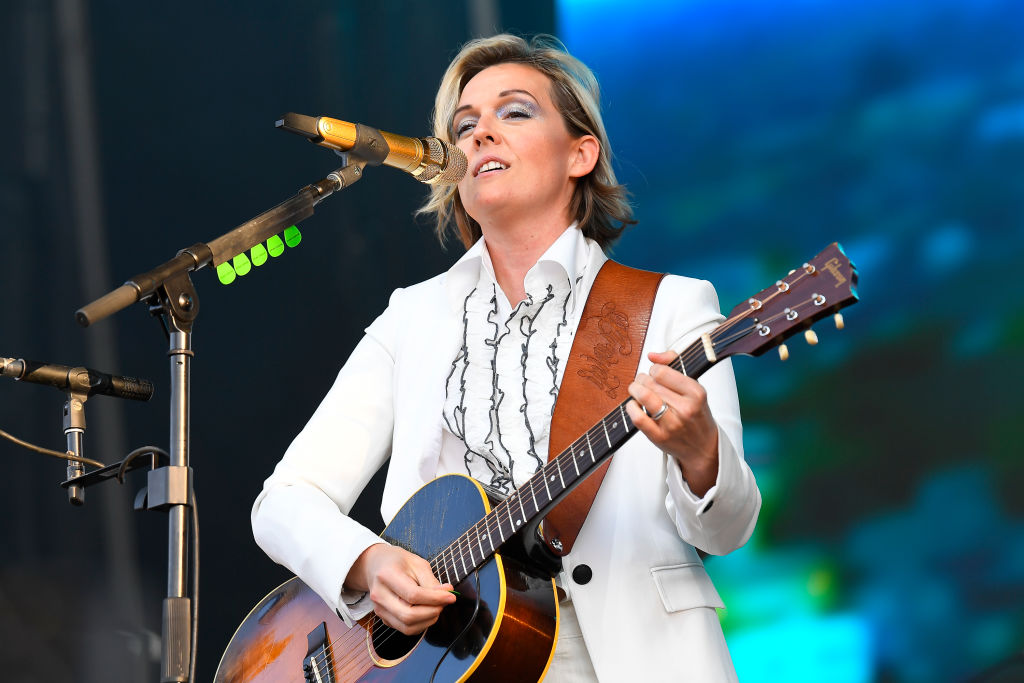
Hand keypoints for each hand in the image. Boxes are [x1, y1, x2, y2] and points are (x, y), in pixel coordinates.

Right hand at [347, 544, 456, 634]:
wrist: (376, 565)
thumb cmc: (398, 562)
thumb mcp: (417, 563)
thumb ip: (431, 581)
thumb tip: (446, 595)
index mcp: (387, 576)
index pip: (413, 595)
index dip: (435, 598)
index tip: (451, 596)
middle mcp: (380, 595)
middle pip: (409, 615)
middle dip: (433, 612)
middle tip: (445, 602)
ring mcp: (379, 609)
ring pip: (407, 627)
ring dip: (428, 620)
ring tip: (437, 607)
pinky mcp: (384, 618)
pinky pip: (405, 629)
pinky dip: (421, 624)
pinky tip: (427, 612)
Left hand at [626, 350, 719, 496]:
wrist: (702, 447)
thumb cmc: (696, 414)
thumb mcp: (693, 387)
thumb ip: (674, 364)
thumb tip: (652, 355)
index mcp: (696, 393)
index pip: (663, 372)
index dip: (654, 370)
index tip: (655, 373)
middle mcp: (686, 409)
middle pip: (650, 383)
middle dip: (642, 379)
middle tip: (642, 382)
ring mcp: (672, 424)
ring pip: (644, 397)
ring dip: (634, 390)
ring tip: (636, 390)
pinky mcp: (659, 437)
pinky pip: (637, 418)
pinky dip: (631, 408)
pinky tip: (634, 405)